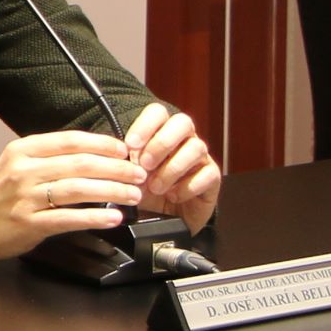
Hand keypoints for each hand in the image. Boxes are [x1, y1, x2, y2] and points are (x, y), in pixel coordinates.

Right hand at [0, 128, 147, 263]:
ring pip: (78, 188)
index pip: (71, 141)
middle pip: (80, 163)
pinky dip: (95, 217)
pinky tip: (112, 218)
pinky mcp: (29, 223)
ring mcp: (26, 197)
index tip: (125, 150)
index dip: (103, 144)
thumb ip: (49, 160)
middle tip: (137, 174)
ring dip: (112, 191)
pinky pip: (69, 218)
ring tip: (132, 194)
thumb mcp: (16, 165)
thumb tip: (94, 157)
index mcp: (23, 151)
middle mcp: (24, 170)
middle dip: (116, 168)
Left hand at [118, 102, 222, 228]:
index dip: (145, 125)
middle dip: (161, 143)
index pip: (158, 113)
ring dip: (172, 168)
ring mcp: (201, 157)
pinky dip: (187, 187)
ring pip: (196, 148)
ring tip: (155, 187)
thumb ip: (126, 165)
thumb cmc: (148, 191)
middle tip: (145, 165)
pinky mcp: (212, 177)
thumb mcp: (131, 177)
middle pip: (183, 122)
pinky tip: (173, 196)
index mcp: (162, 131)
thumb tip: (119, 161)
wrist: (167, 218)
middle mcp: (185, 139)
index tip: (130, 145)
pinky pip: (207, 174)